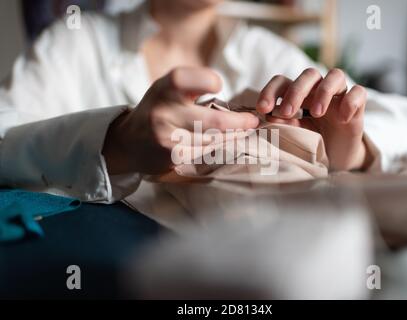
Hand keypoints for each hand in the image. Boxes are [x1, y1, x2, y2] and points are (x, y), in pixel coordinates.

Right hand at [103, 67, 259, 174]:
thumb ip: (191, 85)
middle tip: (253, 121)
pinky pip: (205, 151)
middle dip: (239, 122)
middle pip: (213, 120)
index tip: (219, 87)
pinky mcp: (173, 156)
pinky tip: (228, 142)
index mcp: (162, 89)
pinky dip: (220, 146)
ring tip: (245, 131)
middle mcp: (163, 112)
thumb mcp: (166, 89)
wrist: (129, 143)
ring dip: (234, 136)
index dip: (206, 81)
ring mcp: (167, 137)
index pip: (184, 79)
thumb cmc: (157, 109)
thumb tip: (227, 92)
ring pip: (213, 139)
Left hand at [256, 68, 369, 170]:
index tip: (262, 109)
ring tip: (317, 113)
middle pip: (309, 74)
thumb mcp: (293, 134)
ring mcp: (339, 95)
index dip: (270, 91)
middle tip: (288, 112)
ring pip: (335, 75)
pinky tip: (342, 118)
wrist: (335, 158)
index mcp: (297, 95)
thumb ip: (283, 124)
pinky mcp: (358, 106)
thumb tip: (268, 116)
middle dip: (296, 91)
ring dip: (324, 92)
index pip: (282, 82)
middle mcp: (318, 90)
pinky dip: (350, 101)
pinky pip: (359, 92)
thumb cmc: (310, 143)